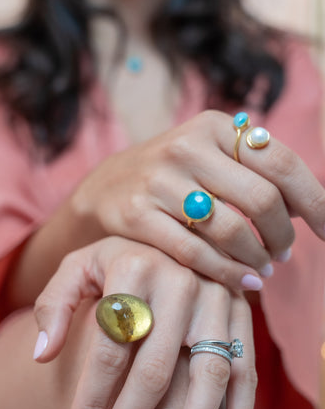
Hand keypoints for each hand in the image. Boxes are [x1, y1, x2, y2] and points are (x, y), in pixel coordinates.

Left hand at [34, 237, 255, 408]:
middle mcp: (180, 281)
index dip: (90, 400)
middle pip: (154, 369)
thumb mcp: (77, 267)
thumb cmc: (115, 261)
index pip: (108, 348)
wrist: (170, 232)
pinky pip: (245, 368)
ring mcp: (216, 298)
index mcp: (133, 268)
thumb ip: (54, 305)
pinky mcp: (242, 313)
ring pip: (208, 373)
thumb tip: (43, 356)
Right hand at [73, 110, 324, 289]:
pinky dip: (228, 273)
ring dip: (258, 258)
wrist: (105, 188)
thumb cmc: (172, 178)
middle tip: (284, 253)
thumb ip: (254, 173)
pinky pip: (196, 253)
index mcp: (214, 127)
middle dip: (283, 235)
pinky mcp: (136, 214)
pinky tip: (244, 282)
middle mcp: (187, 147)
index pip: (281, 163)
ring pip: (230, 229)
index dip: (314, 202)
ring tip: (264, 270)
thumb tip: (306, 207)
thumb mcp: (210, 157)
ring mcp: (158, 181)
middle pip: (262, 198)